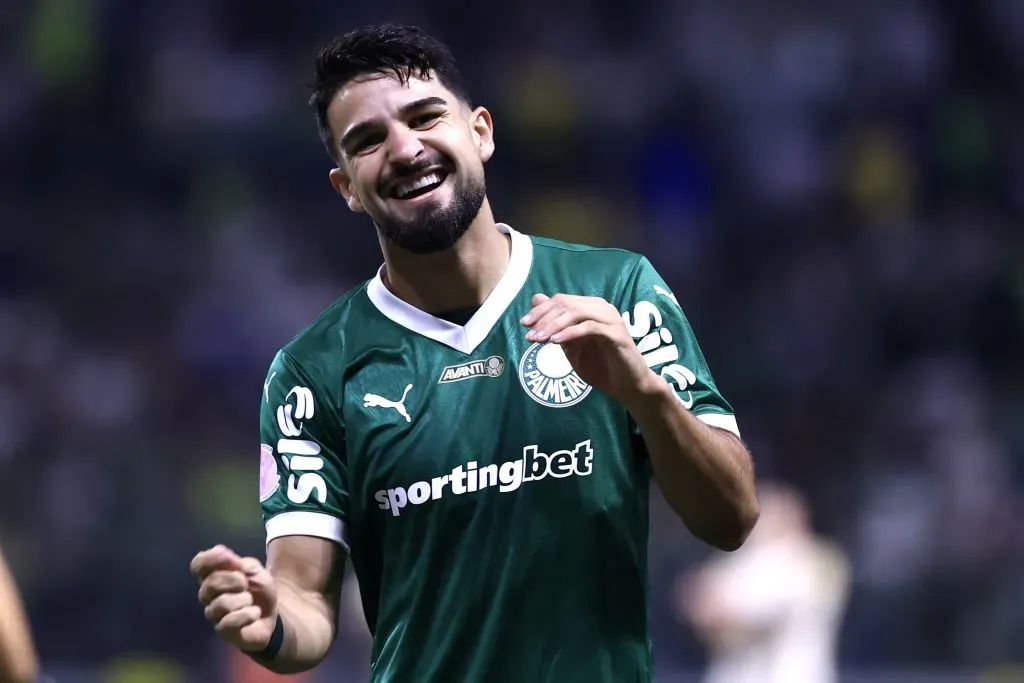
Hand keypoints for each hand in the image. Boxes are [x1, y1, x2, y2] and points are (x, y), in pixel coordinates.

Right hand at [191, 545, 278, 651]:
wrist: (271, 615)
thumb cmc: (258, 590)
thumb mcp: (254, 570)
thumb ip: (239, 562)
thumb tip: (225, 556)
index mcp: (213, 576)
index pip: (198, 564)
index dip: (211, 558)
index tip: (230, 558)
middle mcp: (208, 595)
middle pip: (210, 583)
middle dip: (235, 580)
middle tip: (246, 585)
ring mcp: (214, 614)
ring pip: (221, 603)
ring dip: (244, 599)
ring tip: (250, 601)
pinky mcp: (223, 630)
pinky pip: (229, 622)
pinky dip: (247, 615)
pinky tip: (254, 614)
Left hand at [521, 293, 657, 405]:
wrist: (627, 385)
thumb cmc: (600, 365)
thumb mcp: (571, 345)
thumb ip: (556, 325)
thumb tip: (536, 299)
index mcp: (591, 307)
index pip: (561, 300)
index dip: (541, 310)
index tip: (524, 324)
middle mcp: (602, 308)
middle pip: (567, 303)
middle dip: (544, 318)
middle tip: (530, 335)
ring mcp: (611, 319)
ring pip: (577, 312)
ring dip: (554, 325)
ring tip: (539, 339)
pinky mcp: (617, 334)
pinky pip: (590, 327)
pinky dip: (571, 333)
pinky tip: (556, 342)